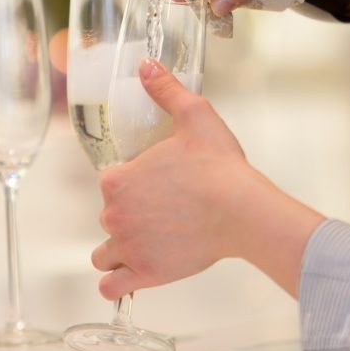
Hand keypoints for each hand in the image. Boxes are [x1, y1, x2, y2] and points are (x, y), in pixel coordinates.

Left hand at [91, 59, 325, 299]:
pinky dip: (117, 281)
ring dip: (120, 248)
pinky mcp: (145, 273)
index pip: (110, 182)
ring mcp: (128, 247)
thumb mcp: (194, 115)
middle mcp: (114, 215)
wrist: (243, 210)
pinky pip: (111, 285)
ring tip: (148, 240)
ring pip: (105, 252)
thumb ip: (165, 89)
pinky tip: (132, 272)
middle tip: (162, 209)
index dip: (131, 181)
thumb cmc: (219, 166)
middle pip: (109, 215)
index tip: (154, 182)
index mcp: (117, 180)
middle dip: (130, 213)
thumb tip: (146, 65)